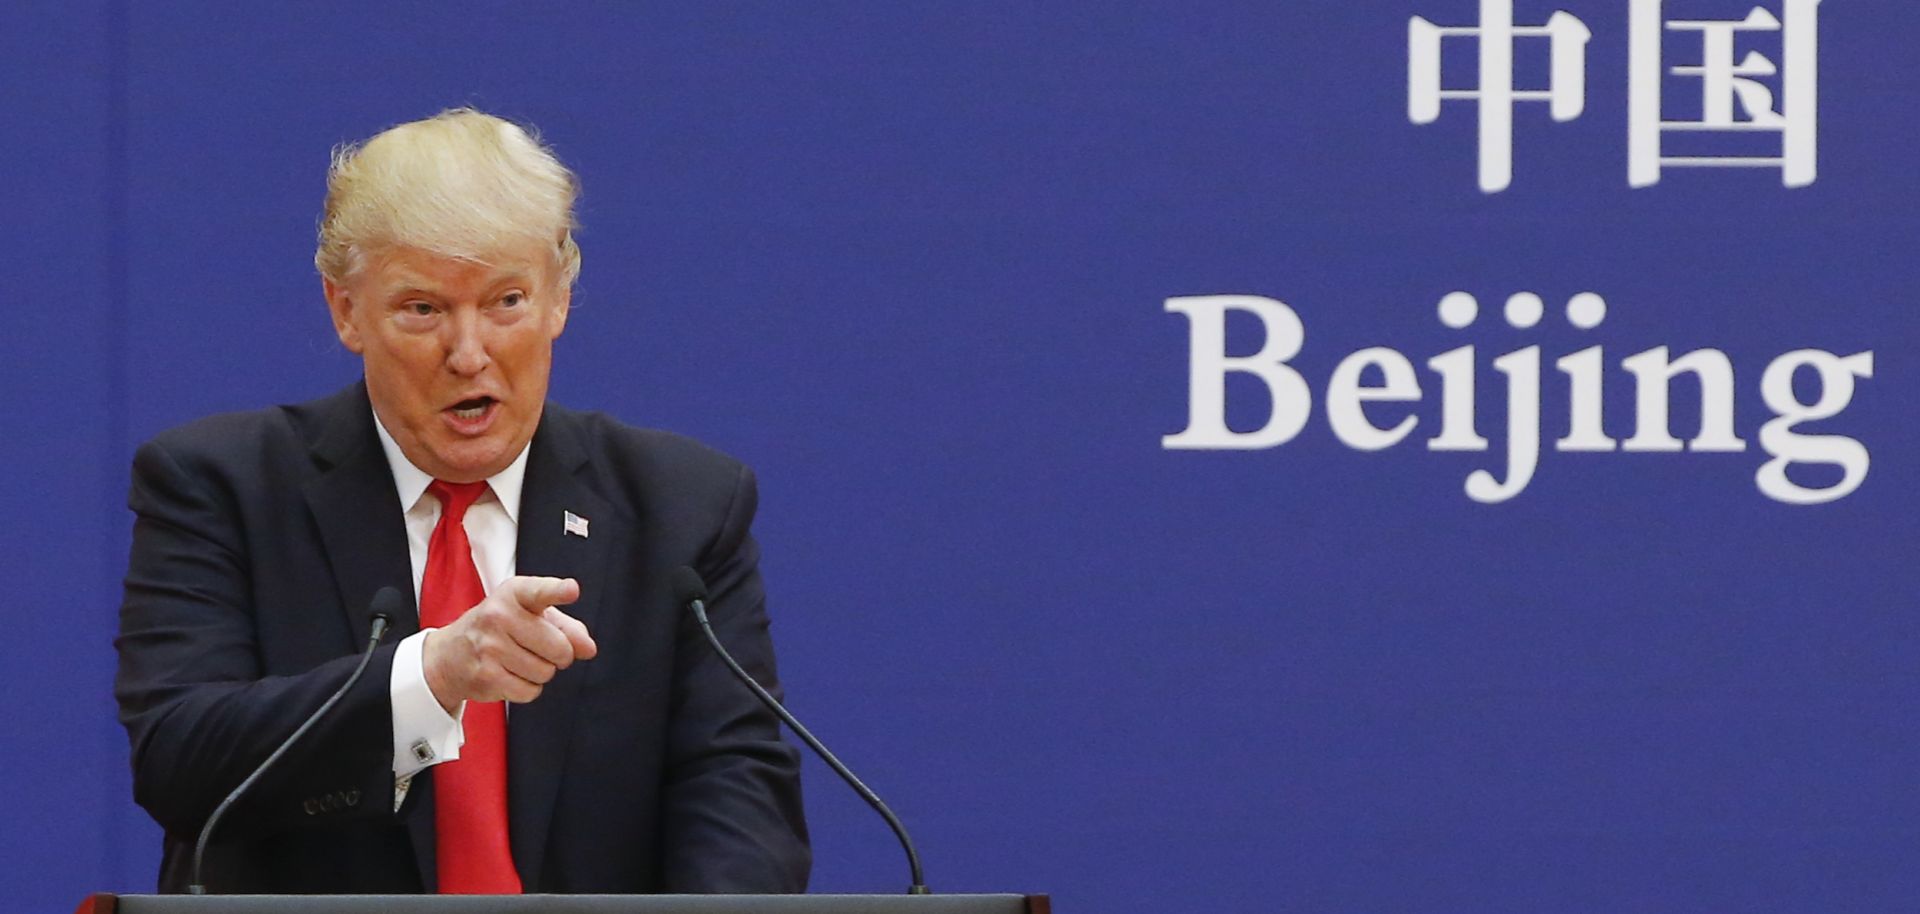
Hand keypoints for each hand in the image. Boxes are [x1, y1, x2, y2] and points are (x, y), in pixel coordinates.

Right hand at [421, 575, 597, 712]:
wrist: (450, 654)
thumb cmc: (501, 629)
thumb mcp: (531, 615)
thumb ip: (567, 627)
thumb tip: (588, 649)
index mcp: (514, 593)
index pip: (539, 591)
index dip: (558, 591)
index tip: (571, 590)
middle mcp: (499, 615)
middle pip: (559, 647)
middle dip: (560, 655)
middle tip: (541, 649)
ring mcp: (490, 646)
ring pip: (546, 672)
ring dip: (542, 672)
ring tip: (519, 660)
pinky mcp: (486, 674)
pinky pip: (530, 691)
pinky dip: (527, 688)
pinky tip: (511, 674)